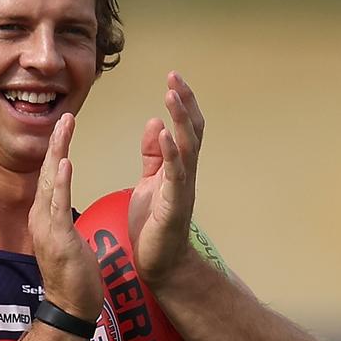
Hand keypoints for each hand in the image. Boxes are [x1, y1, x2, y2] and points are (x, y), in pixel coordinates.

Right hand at [28, 113, 103, 321]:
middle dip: (56, 143)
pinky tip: (65, 163)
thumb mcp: (65, 236)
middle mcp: (42, 216)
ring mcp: (47, 227)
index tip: (65, 128)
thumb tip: (62, 198)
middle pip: (48, 172)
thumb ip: (61, 215)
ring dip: (58, 153)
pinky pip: (59, 205)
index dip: (57, 150)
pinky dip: (61, 182)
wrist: (71, 306)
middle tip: (65, 117)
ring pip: (51, 182)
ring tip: (64, 128)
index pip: (51, 175)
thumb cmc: (73, 273)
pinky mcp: (58, 238)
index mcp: (46, 215)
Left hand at [128, 72, 204, 287]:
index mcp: (177, 166)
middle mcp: (186, 173)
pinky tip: (165, 133)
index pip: (184, 127)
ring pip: (188, 147)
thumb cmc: (154, 223)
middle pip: (191, 131)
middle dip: (184, 103)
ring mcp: (183, 188)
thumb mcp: (150, 182)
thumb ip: (153, 155)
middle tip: (175, 77)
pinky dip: (171, 152)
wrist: (159, 263)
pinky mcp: (174, 204)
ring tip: (172, 95)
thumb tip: (155, 123)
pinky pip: (175, 174)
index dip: (181, 103)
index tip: (173, 78)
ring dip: (180, 120)